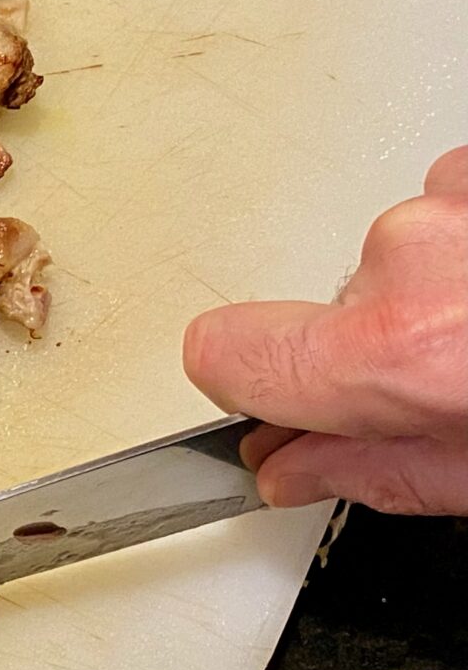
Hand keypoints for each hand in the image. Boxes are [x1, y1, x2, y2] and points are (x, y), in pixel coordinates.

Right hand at [183, 145, 467, 513]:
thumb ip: (373, 471)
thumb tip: (288, 470)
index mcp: (400, 350)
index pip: (226, 351)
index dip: (235, 384)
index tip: (252, 400)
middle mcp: (409, 255)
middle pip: (330, 308)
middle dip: (375, 345)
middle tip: (451, 382)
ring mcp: (448, 198)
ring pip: (394, 257)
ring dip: (434, 292)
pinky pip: (444, 208)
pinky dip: (466, 248)